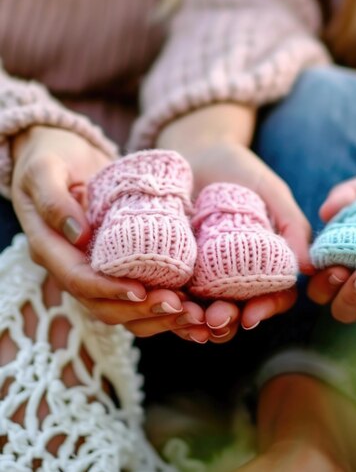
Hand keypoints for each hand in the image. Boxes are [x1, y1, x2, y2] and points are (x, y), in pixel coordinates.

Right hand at [11, 127, 205, 341]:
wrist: (65, 155)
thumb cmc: (52, 158)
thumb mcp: (45, 171)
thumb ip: (54, 200)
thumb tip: (79, 234)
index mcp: (52, 250)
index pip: (79, 281)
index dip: (109, 290)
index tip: (141, 291)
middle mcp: (74, 268)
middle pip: (104, 306)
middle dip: (142, 311)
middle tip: (179, 307)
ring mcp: (97, 270)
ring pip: (125, 309)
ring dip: (158, 317)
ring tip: (194, 315)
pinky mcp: (120, 265)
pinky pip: (140, 294)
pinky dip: (165, 306)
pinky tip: (194, 308)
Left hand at [158, 103, 310, 337]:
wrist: (194, 151)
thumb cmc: (240, 169)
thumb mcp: (272, 192)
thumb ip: (293, 226)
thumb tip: (308, 268)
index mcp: (265, 264)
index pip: (274, 296)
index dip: (267, 310)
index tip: (252, 315)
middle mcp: (235, 277)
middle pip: (236, 312)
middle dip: (227, 322)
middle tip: (216, 318)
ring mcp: (200, 276)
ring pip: (201, 312)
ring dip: (195, 323)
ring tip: (188, 316)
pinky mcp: (168, 269)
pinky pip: (167, 295)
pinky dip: (165, 306)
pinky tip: (161, 303)